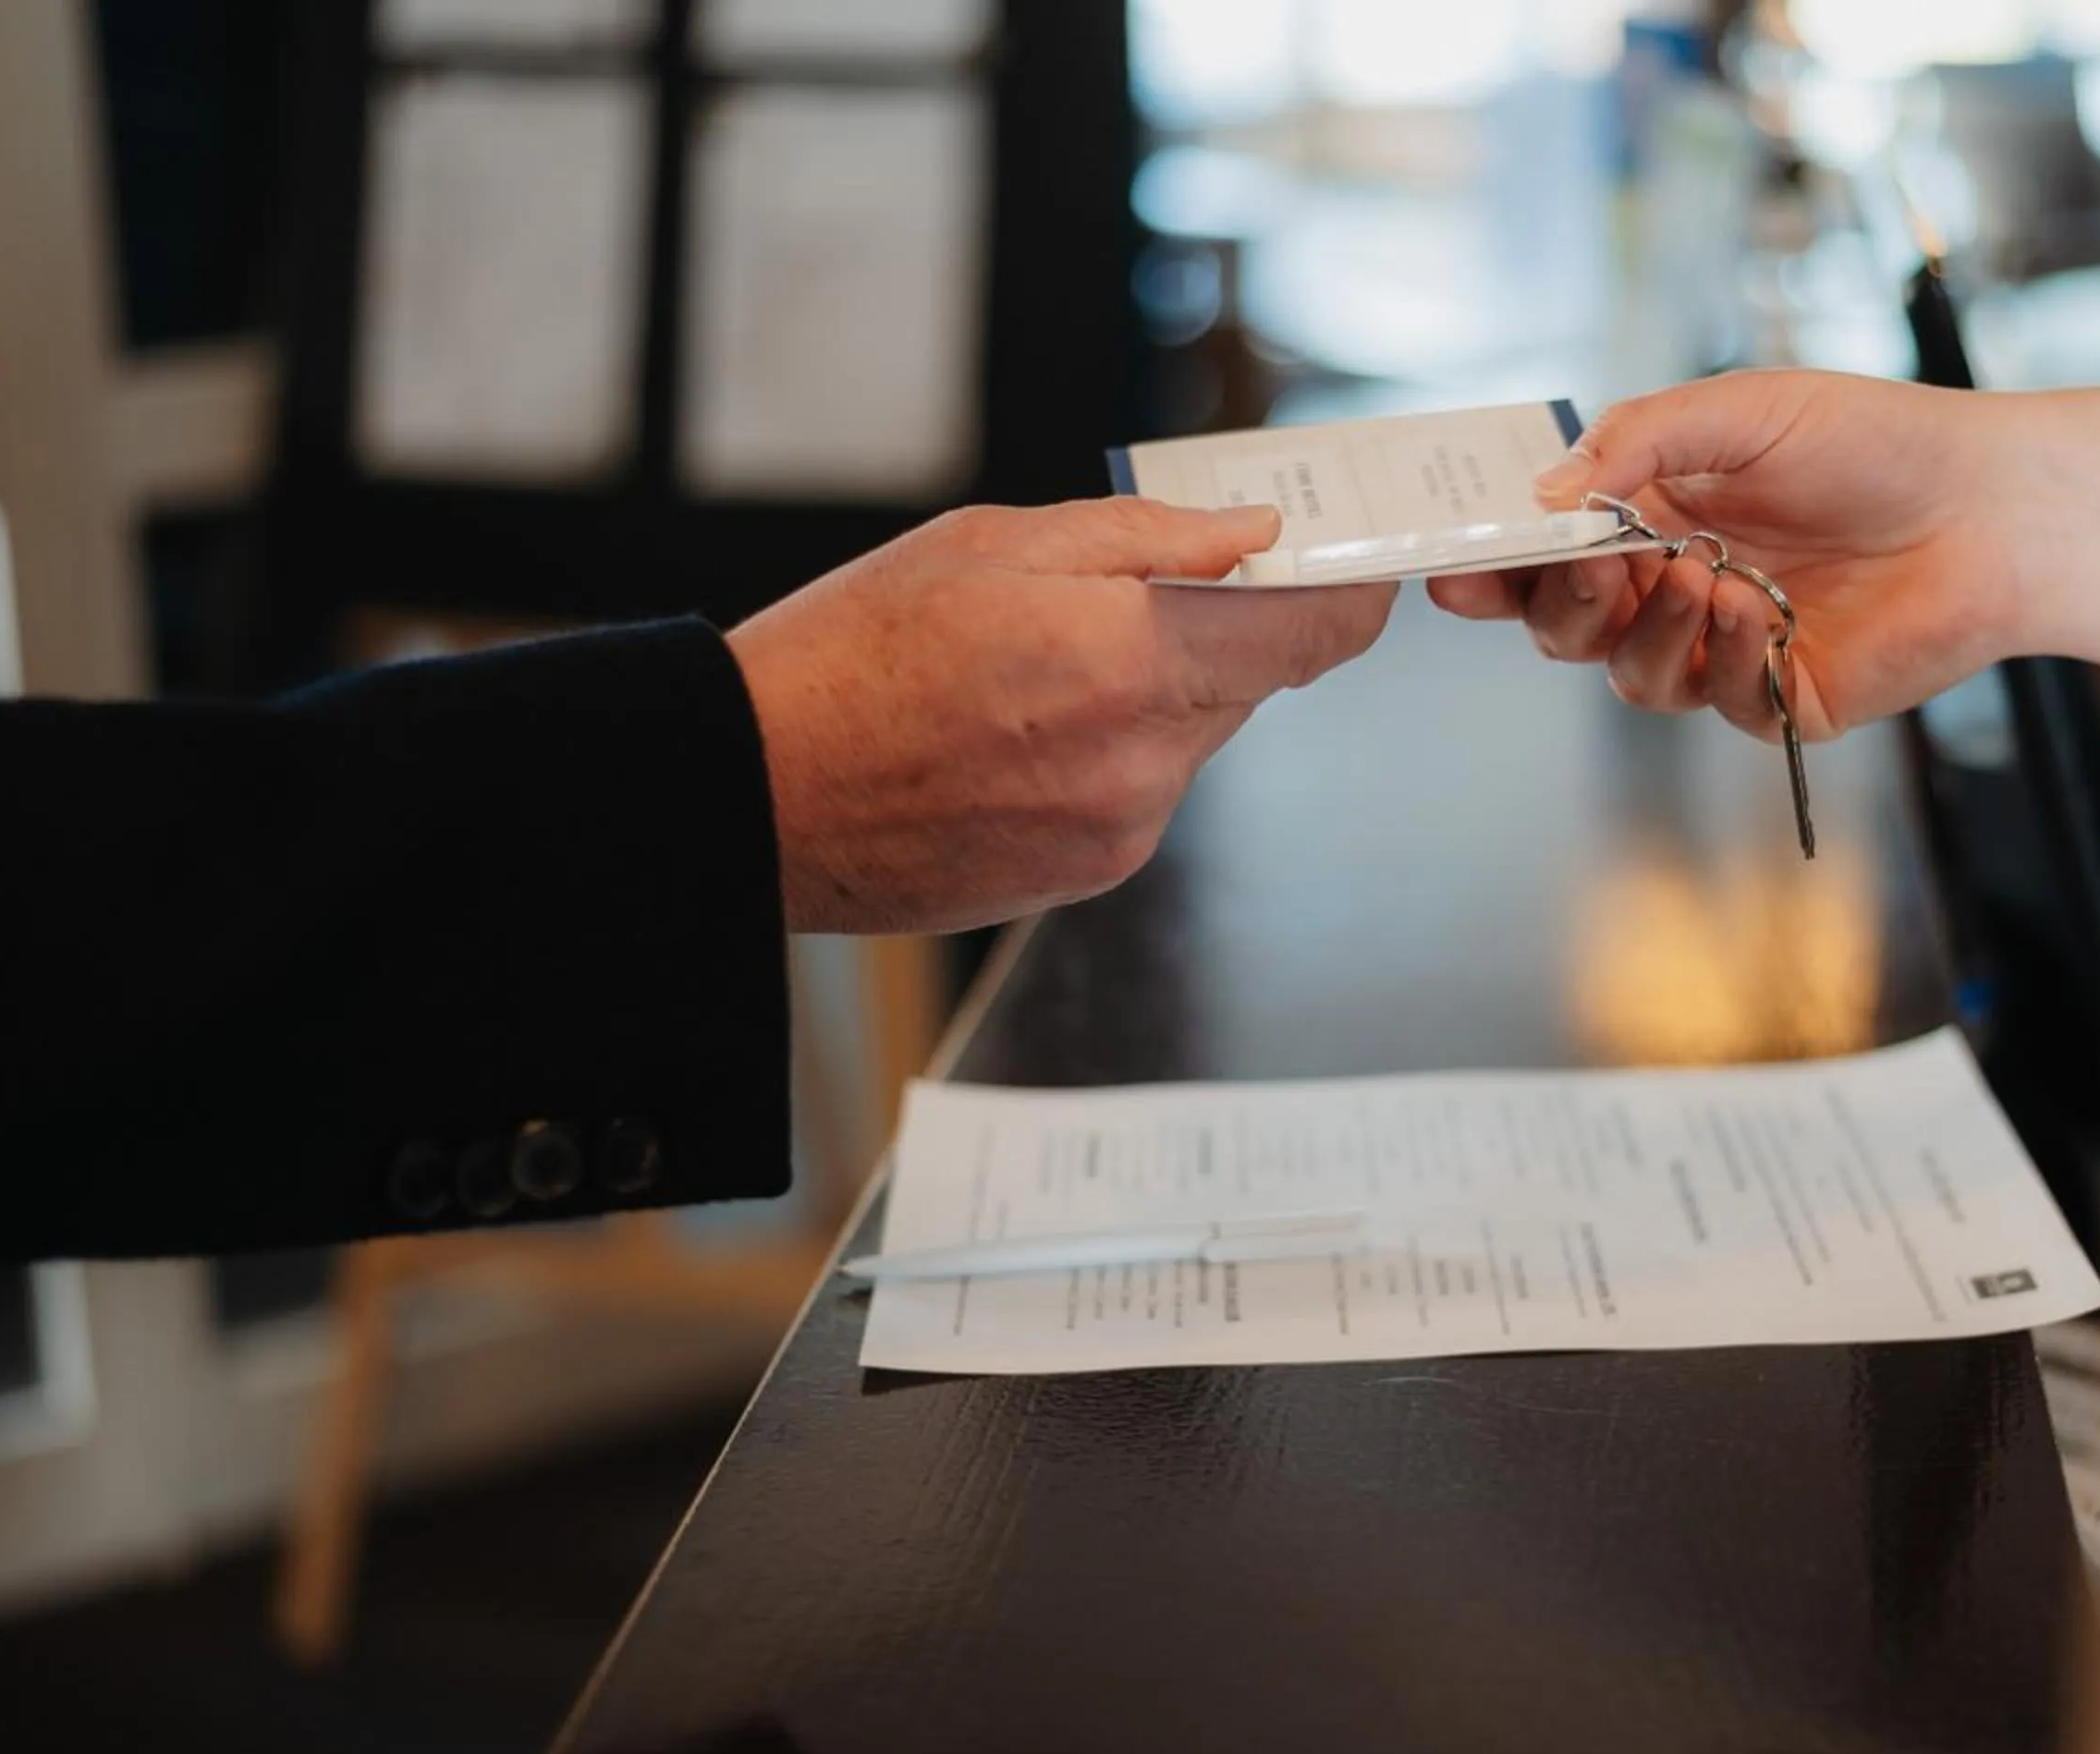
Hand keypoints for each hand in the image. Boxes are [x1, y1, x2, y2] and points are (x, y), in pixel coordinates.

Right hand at [728, 498, 1391, 933]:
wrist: (753, 793)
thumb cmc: (853, 654)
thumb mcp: (995, 543)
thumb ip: (1147, 539)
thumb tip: (1251, 533)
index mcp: (1131, 663)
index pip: (1312, 636)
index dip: (1343, 596)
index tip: (1346, 572)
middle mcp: (1144, 764)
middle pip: (1247, 683)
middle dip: (1206, 635)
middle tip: (1114, 602)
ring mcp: (1120, 832)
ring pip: (1187, 739)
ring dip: (1144, 697)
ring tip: (1022, 678)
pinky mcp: (1087, 875)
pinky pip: (1137, 794)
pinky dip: (1102, 756)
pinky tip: (1008, 739)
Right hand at [1430, 370, 2099, 740]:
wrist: (1988, 508)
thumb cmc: (1873, 442)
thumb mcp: (1740, 409)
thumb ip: (1635, 441)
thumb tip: (1545, 492)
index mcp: (1652, 516)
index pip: (1546, 555)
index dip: (1495, 567)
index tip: (1459, 564)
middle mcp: (1676, 588)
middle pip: (1565, 629)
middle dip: (1562, 603)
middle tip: (1596, 567)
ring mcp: (1722, 651)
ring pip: (1628, 675)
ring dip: (1650, 626)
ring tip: (1704, 574)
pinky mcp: (1774, 700)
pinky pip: (1707, 701)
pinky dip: (1716, 654)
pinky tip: (1756, 606)